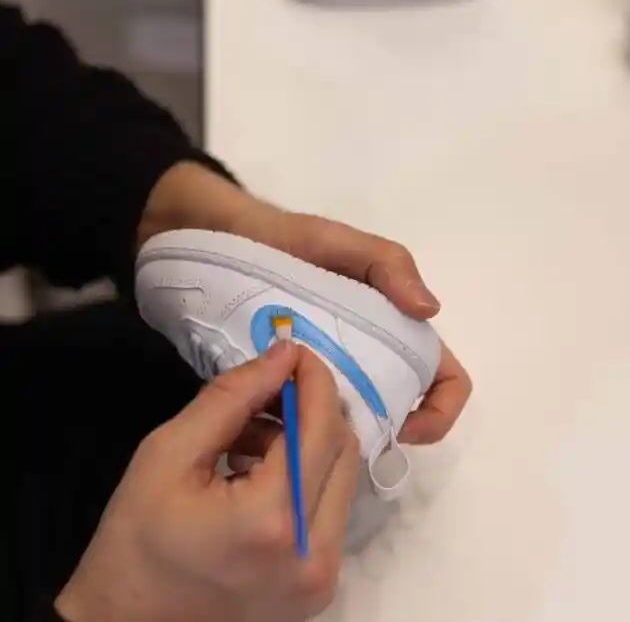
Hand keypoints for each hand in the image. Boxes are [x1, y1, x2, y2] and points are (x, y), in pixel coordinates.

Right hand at [55, 343, 359, 621]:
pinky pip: (329, 506)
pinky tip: (259, 469)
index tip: (294, 350)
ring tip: (250, 435)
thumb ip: (230, 398)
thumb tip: (282, 355)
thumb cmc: (136, 539)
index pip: (320, 428)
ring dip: (307, 440)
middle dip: (311, 407)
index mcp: (272, 520)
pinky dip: (304, 474)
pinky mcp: (319, 586)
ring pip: (342, 476)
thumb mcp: (169, 454)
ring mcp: (322, 577)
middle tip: (268, 390)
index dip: (314, 380)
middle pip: (343, 449)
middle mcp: (313, 554)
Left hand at [141, 163, 471, 444]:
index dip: (437, 410)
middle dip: (378, 431)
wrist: (220, 242)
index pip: (441, 379)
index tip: (402, 427)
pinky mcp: (287, 384)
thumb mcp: (337, 243)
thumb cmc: (283, 240)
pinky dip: (296, 433)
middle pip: (395, 410)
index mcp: (390, 329)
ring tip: (298, 438)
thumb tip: (430, 310)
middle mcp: (365, 358)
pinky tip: (270, 432)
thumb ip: (386, 264)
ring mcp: (325, 374)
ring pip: (348, 423)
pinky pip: (303, 421)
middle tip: (338, 437)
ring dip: (334, 439)